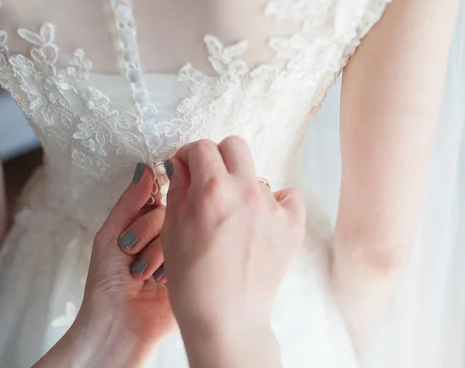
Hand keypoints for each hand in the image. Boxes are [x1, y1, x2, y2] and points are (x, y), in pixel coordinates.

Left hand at [35, 164, 174, 366]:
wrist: (117, 327)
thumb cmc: (105, 285)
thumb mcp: (109, 236)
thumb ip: (129, 202)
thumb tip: (144, 168)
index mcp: (143, 223)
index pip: (158, 195)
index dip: (151, 203)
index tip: (144, 212)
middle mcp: (164, 236)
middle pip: (170, 212)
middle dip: (145, 233)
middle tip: (129, 253)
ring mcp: (179, 254)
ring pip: (181, 232)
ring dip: (157, 254)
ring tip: (142, 275)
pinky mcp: (191, 271)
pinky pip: (191, 254)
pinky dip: (172, 267)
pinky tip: (160, 283)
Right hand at [160, 136, 306, 366]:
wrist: (226, 319)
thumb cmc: (193, 283)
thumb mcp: (172, 231)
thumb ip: (178, 190)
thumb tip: (181, 166)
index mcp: (212, 190)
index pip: (201, 147)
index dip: (188, 155)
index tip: (186, 167)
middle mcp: (246, 192)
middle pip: (234, 146)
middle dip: (217, 157)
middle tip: (208, 180)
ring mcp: (273, 208)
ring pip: (258, 173)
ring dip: (242, 184)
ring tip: (232, 213)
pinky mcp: (292, 225)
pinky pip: (289, 196)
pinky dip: (276, 202)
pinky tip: (261, 219)